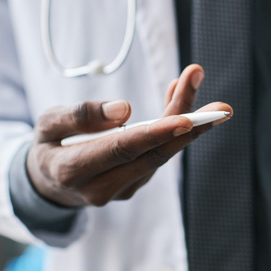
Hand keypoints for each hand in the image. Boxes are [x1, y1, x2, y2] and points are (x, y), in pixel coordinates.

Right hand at [26, 64, 231, 206]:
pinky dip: (173, 128)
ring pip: (161, 153)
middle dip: (189, 126)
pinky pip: (159, 154)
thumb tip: (124, 109)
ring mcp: (121, 191)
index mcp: (74, 170)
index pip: (122, 149)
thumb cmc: (49, 144)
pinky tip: (179, 99)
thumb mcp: (48, 124)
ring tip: (195, 80)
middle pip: (153, 153)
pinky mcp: (134, 186)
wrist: (48, 182)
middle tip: (221, 106)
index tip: (186, 119)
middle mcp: (102, 188)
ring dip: (185, 121)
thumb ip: (80, 115)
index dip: (156, 133)